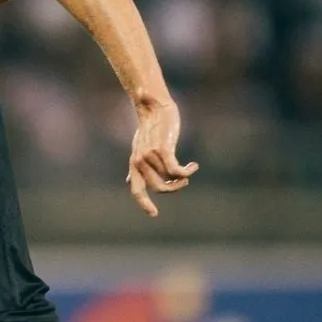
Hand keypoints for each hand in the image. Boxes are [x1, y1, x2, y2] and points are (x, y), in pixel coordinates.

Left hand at [126, 100, 197, 217]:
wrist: (154, 107)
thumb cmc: (148, 127)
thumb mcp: (138, 148)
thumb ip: (135, 165)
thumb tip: (127, 180)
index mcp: (134, 163)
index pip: (136, 190)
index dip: (143, 204)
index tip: (153, 215)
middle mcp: (140, 162)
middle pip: (157, 188)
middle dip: (173, 189)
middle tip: (184, 181)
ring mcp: (150, 156)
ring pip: (169, 179)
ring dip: (182, 179)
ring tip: (189, 169)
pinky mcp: (163, 149)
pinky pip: (176, 170)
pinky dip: (187, 172)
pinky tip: (194, 166)